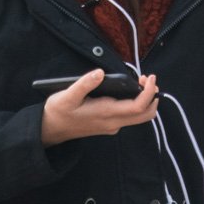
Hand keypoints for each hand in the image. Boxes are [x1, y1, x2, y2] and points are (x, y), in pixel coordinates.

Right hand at [40, 69, 157, 146]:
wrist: (51, 130)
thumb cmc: (59, 111)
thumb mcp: (67, 95)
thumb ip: (84, 84)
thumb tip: (99, 73)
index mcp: (106, 113)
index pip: (138, 106)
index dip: (149, 92)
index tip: (150, 77)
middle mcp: (113, 122)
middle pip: (145, 115)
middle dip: (152, 97)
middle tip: (147, 79)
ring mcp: (112, 126)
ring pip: (139, 117)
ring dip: (146, 100)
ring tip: (140, 82)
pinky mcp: (109, 125)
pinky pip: (130, 116)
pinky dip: (137, 104)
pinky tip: (128, 90)